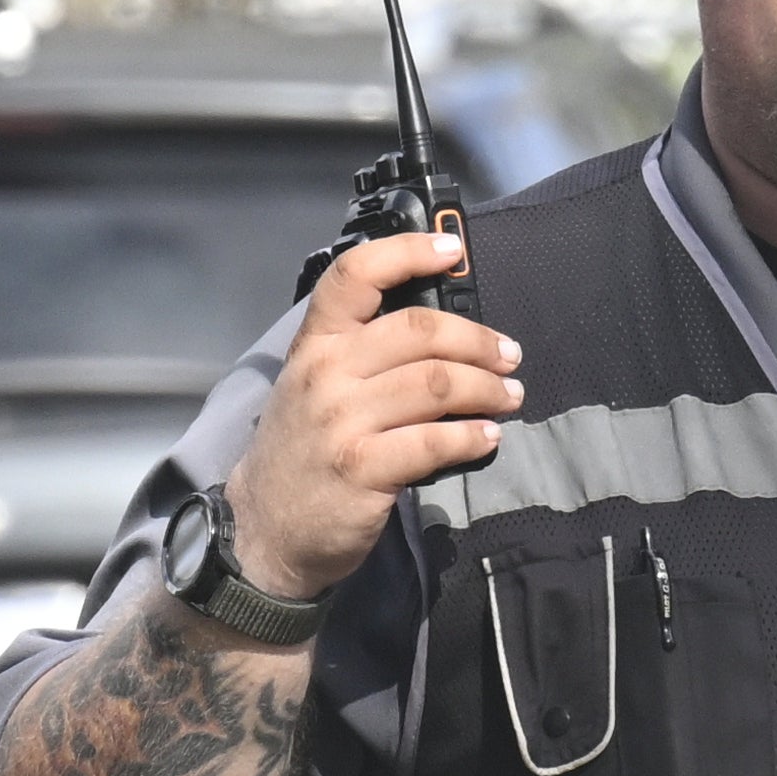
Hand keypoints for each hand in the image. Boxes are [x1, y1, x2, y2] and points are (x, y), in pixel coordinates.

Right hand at [226, 232, 521, 597]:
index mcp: (315, 343)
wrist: (267, 526)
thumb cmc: (306, 449)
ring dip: (486, 388)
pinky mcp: (362, 469)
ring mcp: (341, 422)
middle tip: (509, 356)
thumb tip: (444, 330)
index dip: (407, 252)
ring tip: (509, 397)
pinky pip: (433, 442)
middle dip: (477, 340)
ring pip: (435, 384)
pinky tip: (488, 438)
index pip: (356, 275)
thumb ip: (362, 352)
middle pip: (418, 331)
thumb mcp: (314, 385)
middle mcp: (325, 373)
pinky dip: (471, 437)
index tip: (451, 250)